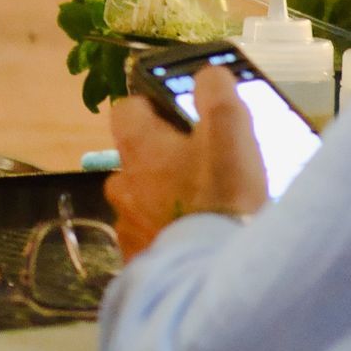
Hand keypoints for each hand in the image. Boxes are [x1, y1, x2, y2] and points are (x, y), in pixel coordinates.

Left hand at [107, 64, 267, 261]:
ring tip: (199, 210)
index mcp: (137, 147)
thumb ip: (216, 93)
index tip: (180, 117)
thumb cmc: (221, 193)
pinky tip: (193, 242)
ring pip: (139, 201)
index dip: (151, 108)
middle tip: (198, 168)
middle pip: (132, 160)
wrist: (215, 275)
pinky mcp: (137, 260)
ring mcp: (126, 225)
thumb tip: (207, 75)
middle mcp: (121, 184)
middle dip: (159, 160)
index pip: (125, 110)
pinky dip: (165, 235)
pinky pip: (148, 238)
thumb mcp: (229, 131)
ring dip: (161, 200)